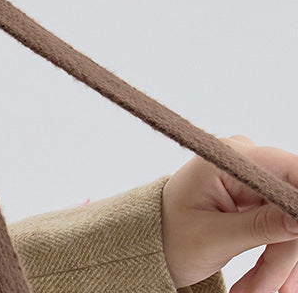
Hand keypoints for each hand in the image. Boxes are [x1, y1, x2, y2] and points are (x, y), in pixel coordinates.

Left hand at [162, 135, 297, 292]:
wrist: (154, 239)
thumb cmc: (171, 234)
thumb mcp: (215, 237)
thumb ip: (263, 226)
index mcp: (228, 158)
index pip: (290, 170)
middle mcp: (244, 160)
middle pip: (292, 204)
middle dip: (285, 253)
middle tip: (270, 290)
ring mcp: (252, 178)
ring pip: (291, 222)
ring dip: (279, 262)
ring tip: (256, 290)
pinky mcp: (257, 196)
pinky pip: (283, 227)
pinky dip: (276, 258)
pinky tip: (263, 283)